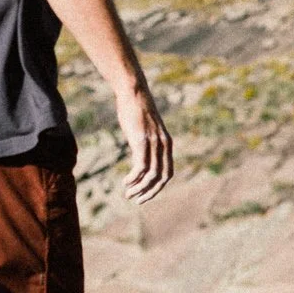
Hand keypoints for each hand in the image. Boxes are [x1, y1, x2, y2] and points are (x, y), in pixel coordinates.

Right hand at [116, 80, 173, 203]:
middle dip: (150, 192)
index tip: (144, 195)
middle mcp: (164, 145)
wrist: (133, 92)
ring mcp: (153, 142)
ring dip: (139, 188)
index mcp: (167, 144)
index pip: (168, 173)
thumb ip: (148, 143)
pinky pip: (140, 166)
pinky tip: (125, 182)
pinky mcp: (141, 140)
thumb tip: (140, 155)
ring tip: (128, 194)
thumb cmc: (136, 110)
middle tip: (136, 200)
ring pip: (151, 175)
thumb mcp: (146, 129)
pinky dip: (134, 178)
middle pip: (162, 177)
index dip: (158, 187)